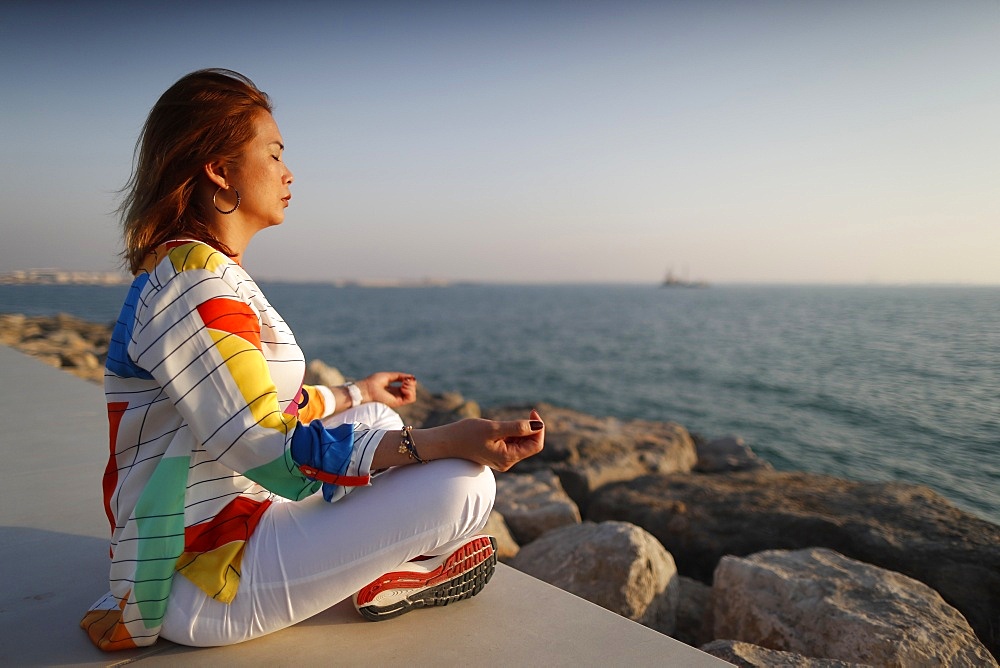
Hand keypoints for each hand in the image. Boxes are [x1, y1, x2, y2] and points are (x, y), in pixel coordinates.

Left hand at [358, 371, 416, 407]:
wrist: (366, 390)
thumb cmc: (373, 382)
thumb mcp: (388, 376)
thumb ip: (400, 376)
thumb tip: (412, 377)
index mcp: (394, 390)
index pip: (408, 386)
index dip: (409, 380)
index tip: (404, 377)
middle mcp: (397, 395)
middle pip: (412, 390)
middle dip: (411, 383)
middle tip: (404, 380)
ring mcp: (397, 399)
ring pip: (412, 395)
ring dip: (411, 387)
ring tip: (403, 384)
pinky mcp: (397, 402)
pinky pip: (411, 399)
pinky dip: (410, 391)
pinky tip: (403, 387)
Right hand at [428, 409, 544, 471]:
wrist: (446, 442)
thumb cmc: (466, 434)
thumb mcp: (494, 428)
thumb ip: (517, 427)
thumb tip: (538, 426)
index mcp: (508, 458)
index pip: (536, 445)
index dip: (539, 429)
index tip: (532, 413)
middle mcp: (507, 461)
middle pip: (530, 444)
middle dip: (531, 428)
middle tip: (526, 413)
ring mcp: (503, 458)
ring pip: (522, 443)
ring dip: (521, 430)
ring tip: (504, 423)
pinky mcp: (497, 453)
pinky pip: (512, 442)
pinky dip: (512, 432)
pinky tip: (500, 427)